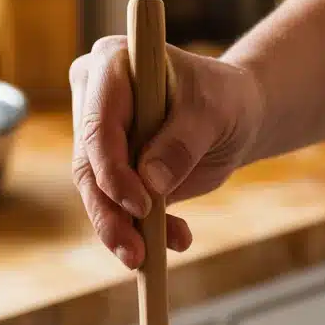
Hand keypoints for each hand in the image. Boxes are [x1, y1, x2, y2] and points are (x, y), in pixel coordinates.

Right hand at [69, 39, 263, 267]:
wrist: (237, 116)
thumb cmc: (225, 99)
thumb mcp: (215, 113)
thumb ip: (183, 142)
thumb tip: (152, 182)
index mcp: (110, 65)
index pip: (98, 124)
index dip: (113, 170)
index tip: (142, 205)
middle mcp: (94, 99)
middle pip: (88, 166)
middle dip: (110, 213)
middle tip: (134, 254)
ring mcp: (100, 138)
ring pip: (97, 194)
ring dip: (122, 231)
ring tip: (147, 259)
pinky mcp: (112, 170)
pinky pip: (116, 208)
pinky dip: (141, 231)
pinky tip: (175, 240)